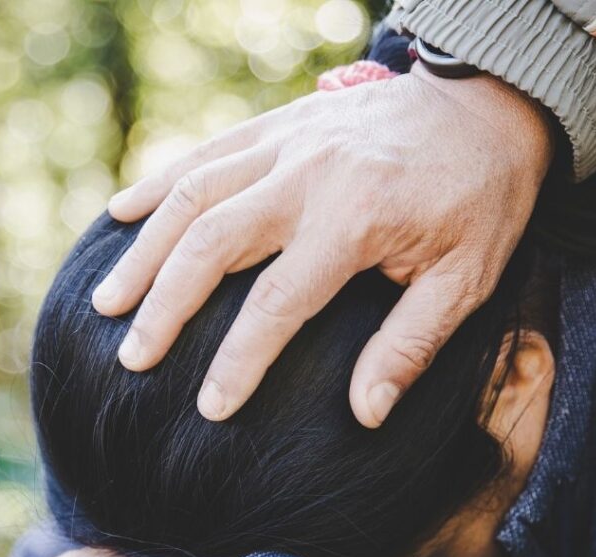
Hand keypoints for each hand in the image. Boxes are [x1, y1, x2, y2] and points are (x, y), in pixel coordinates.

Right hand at [91, 63, 553, 426]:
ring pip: (193, 193)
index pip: (278, 302)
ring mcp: (287, 142)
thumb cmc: (481, 200)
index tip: (210, 408)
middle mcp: (309, 174)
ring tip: (106, 302)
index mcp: (357, 217)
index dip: (239, 361)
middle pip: (211, 243)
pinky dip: (157, 184)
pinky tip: (120, 216)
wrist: (489, 102)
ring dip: (144, 250)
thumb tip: (366, 414)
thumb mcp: (467, 280)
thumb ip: (411, 346)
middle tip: (130, 358)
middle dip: (164, 306)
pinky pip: (203, 153)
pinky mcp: (277, 124)